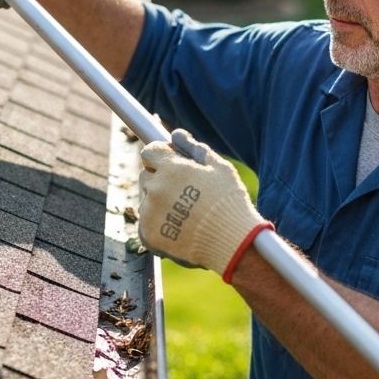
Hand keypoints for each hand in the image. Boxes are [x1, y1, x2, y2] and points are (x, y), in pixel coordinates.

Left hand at [139, 130, 272, 281]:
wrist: (232, 243)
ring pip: (146, 200)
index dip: (161, 156)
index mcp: (171, 169)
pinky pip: (146, 223)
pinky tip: (180, 228)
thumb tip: (176, 134)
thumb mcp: (218, 167)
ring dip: (158, 202)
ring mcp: (149, 213)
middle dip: (160, 179)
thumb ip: (194, 148)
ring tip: (186, 213)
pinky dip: (158, 224)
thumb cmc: (229, 202)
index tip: (170, 163)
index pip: (149, 152)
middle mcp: (155, 189)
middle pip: (146, 176)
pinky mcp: (147, 235)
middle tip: (184, 192)